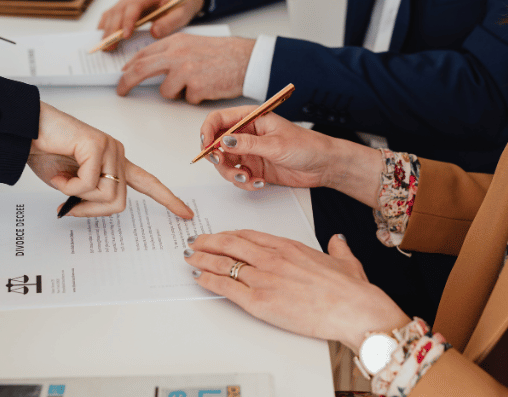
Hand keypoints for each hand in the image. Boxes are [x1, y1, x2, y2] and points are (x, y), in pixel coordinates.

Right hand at [27, 102, 192, 218]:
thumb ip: (86, 196)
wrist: (25, 130)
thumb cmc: (45, 151)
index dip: (167, 199)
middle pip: (118, 203)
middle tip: (67, 206)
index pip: (148, 183)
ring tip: (61, 179)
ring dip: (78, 197)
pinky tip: (58, 172)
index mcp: (115, 162)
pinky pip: (89, 184)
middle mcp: (117, 154)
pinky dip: (68, 186)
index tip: (186, 213)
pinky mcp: (97, 145)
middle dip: (89, 210)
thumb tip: (84, 211)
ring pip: (106, 195)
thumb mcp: (68, 184)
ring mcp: (110, 148)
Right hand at [98, 0, 203, 48]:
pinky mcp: (125, 3)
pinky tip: (104, 36)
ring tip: (106, 46)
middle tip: (110, 46)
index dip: (127, 20)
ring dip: (107, 29)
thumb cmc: (180, 5)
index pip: (134, 4)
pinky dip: (107, 25)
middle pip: (119, 9)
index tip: (124, 36)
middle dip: (113, 29)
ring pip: (113, 11)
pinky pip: (112, 13)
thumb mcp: (181, 14)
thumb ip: (169, 23)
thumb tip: (154, 33)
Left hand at [117, 34, 254, 103]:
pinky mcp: (196, 87)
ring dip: (177, 93)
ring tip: (197, 84)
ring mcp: (186, 71)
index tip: (123, 74)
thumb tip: (150, 66)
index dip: (130, 66)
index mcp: (175, 42)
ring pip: (166, 91)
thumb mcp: (192, 44)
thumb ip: (171, 52)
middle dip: (127, 81)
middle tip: (121, 91)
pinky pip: (187, 99)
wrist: (246, 59)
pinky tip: (209, 87)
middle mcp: (177, 54)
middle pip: (141, 69)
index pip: (143, 54)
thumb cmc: (222, 53)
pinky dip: (196, 98)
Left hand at [184, 230, 409, 351]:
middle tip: (195, 241)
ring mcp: (264, 278)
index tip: (219, 235)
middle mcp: (272, 258)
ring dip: (202, 259)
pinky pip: (226, 287)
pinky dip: (209, 280)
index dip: (229, 235)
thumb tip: (336, 241)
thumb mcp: (345, 260)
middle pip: (229, 244)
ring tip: (190, 257)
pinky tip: (199, 277)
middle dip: (208, 242)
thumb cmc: (350, 289)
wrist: (354, 309)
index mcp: (288, 246)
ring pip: (223, 263)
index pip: (248, 235)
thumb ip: (337, 248)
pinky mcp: (260, 302)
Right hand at [199, 106, 382, 207]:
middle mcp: (246, 135)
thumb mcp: (276, 144)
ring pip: (225, 163)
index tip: (206, 145)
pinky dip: (244, 182)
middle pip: (217, 144)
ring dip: (231, 174)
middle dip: (217, 157)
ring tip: (247, 178)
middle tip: (223, 164)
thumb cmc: (306, 146)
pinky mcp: (254, 168)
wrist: (324, 166)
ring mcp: (249, 152)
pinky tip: (259, 183)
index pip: (218, 120)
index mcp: (250, 119)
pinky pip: (237, 177)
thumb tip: (223, 141)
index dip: (208, 131)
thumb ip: (248, 144)